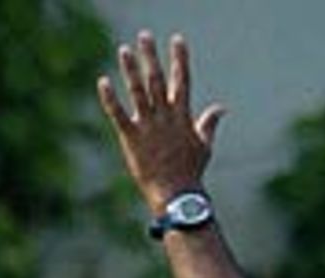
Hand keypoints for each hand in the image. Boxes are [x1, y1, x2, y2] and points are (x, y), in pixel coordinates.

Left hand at [97, 30, 224, 213]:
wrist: (176, 195)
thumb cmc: (191, 172)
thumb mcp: (204, 146)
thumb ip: (209, 123)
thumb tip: (221, 109)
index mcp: (181, 116)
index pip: (181, 80)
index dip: (179, 59)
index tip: (177, 40)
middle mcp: (164, 117)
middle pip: (156, 79)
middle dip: (151, 56)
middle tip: (145, 36)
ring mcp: (147, 127)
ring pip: (137, 91)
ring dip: (130, 69)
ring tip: (124, 50)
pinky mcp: (131, 139)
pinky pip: (118, 115)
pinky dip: (110, 99)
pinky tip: (103, 82)